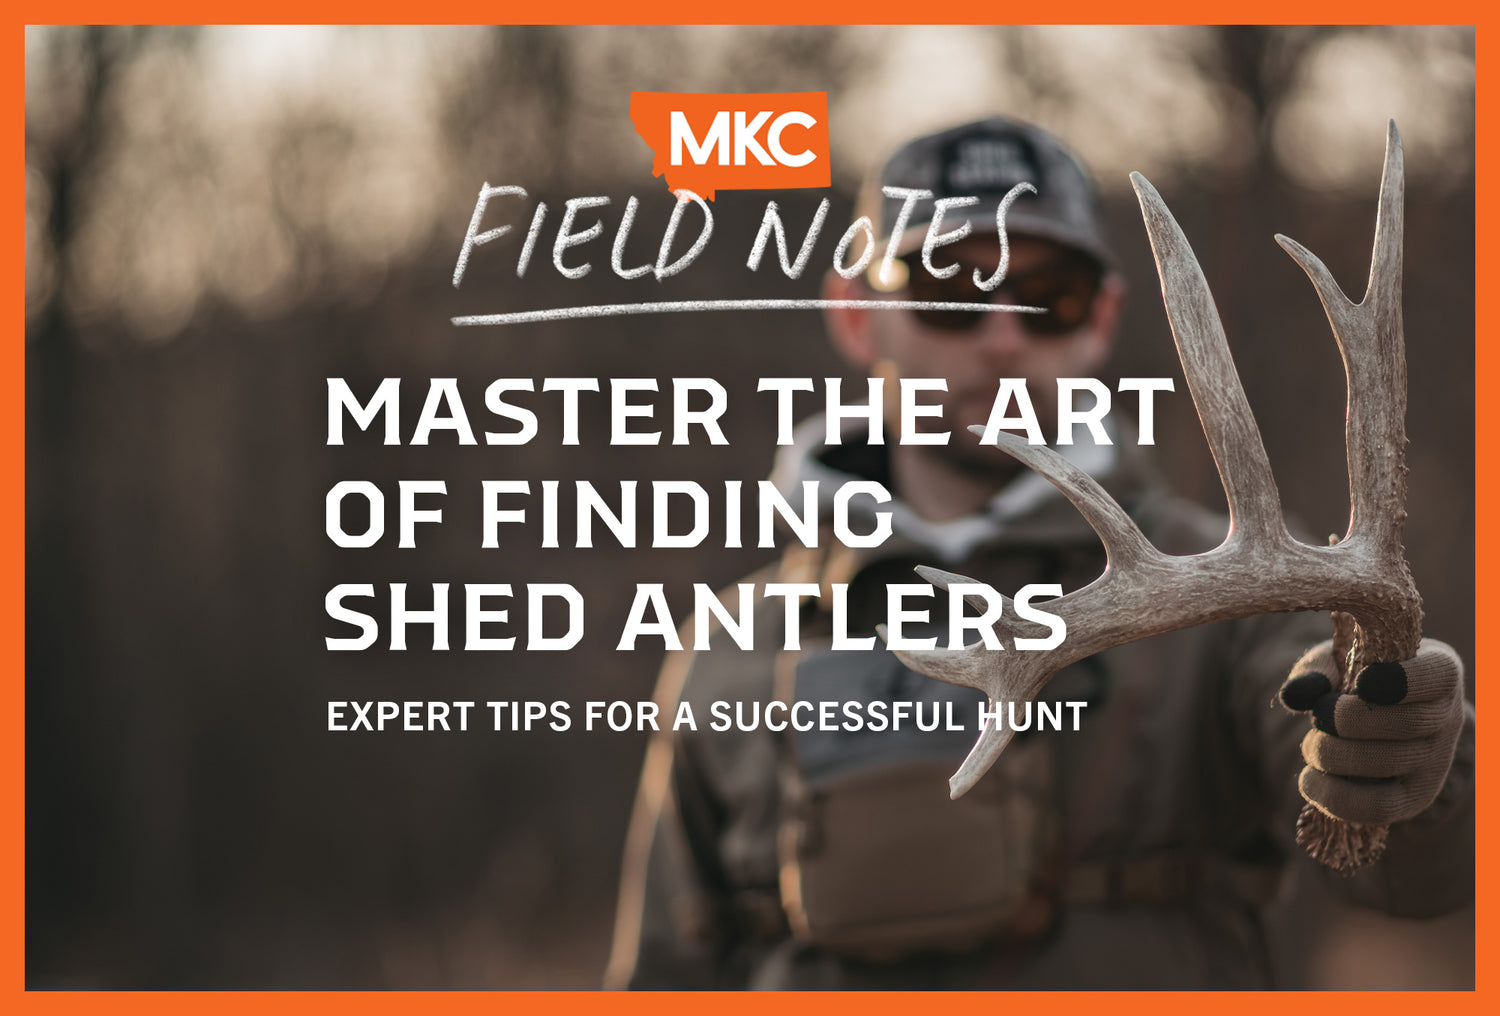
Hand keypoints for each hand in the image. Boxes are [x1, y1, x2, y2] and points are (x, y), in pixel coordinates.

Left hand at [1278, 638, 1465, 824]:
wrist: (1380, 721)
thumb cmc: (1356, 678)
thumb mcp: (1338, 660)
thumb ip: (1317, 669)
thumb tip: (1295, 695)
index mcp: (1439, 672)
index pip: (1439, 675)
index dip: (1404, 680)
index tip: (1364, 681)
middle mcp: (1448, 718)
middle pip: (1405, 723)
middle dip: (1346, 720)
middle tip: (1319, 715)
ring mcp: (1436, 762)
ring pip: (1389, 763)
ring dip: (1334, 754)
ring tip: (1311, 745)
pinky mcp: (1415, 798)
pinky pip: (1381, 807)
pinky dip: (1336, 796)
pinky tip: (1309, 779)